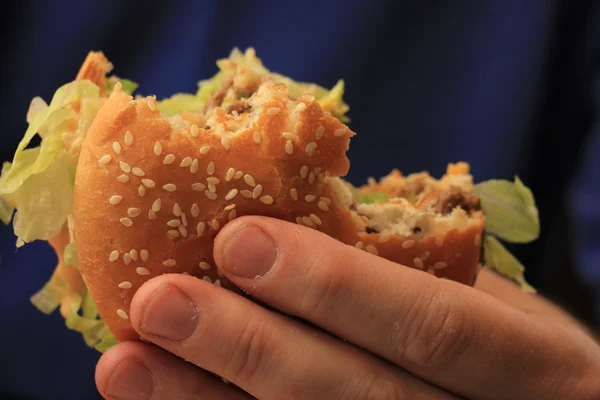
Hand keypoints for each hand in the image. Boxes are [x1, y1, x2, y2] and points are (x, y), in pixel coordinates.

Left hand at [95, 216, 599, 398]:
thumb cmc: (512, 347)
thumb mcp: (497, 303)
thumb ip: (417, 272)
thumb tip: (304, 214)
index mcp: (536, 365)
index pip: (433, 327)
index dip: (335, 287)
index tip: (237, 240)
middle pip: (358, 398)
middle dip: (250, 350)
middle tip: (159, 303)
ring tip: (130, 364)